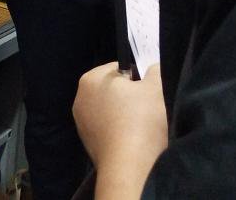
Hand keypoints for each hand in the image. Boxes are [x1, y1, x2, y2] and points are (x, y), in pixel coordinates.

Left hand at [74, 63, 167, 198]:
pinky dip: (119, 131)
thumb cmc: (141, 119)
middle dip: (130, 97)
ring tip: (141, 126)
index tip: (148, 93)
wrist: (129, 166)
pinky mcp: (87, 143)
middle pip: (113, 90)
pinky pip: (107, 128)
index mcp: (91, 78)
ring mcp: (81, 123)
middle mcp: (80, 98)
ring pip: (111, 110)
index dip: (138, 79)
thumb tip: (152, 68)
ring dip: (125, 114)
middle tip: (147, 109)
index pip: (120, 68)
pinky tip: (132, 140)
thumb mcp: (156, 87)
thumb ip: (155, 70)